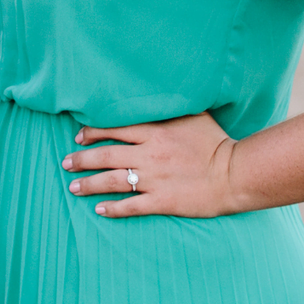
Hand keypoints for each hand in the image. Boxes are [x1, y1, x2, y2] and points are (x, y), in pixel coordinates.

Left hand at [62, 113, 240, 218]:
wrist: (237, 173)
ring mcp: (155, 179)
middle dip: (81, 159)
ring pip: (112, 181)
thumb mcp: (194, 116)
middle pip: (106, 156)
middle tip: (66, 163)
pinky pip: (131, 206)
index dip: (92, 133)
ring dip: (89, 184)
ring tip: (73, 187)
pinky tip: (99, 210)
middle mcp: (150, 154)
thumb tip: (158, 92)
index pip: (114, 129)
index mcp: (155, 131)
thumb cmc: (216, 142)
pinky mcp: (163, 201)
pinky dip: (113, 208)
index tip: (79, 137)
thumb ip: (170, 108)